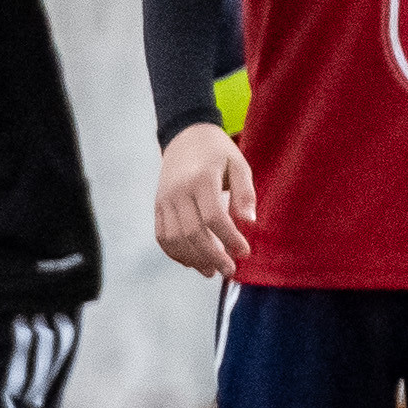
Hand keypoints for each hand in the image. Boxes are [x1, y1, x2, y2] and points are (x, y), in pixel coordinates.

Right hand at [154, 123, 257, 275]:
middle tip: (230, 271)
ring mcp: (165, 199)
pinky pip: (162, 235)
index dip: (229, 239)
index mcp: (201, 179)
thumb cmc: (218, 152)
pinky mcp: (158, 206)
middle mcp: (178, 191)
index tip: (244, 252)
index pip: (213, 217)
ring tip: (212, 271)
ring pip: (174, 238)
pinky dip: (175, 253)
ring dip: (193, 259)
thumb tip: (249, 222)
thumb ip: (245, 193)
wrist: (185, 136)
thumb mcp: (238, 164)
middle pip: (192, 232)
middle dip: (212, 256)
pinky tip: (192, 262)